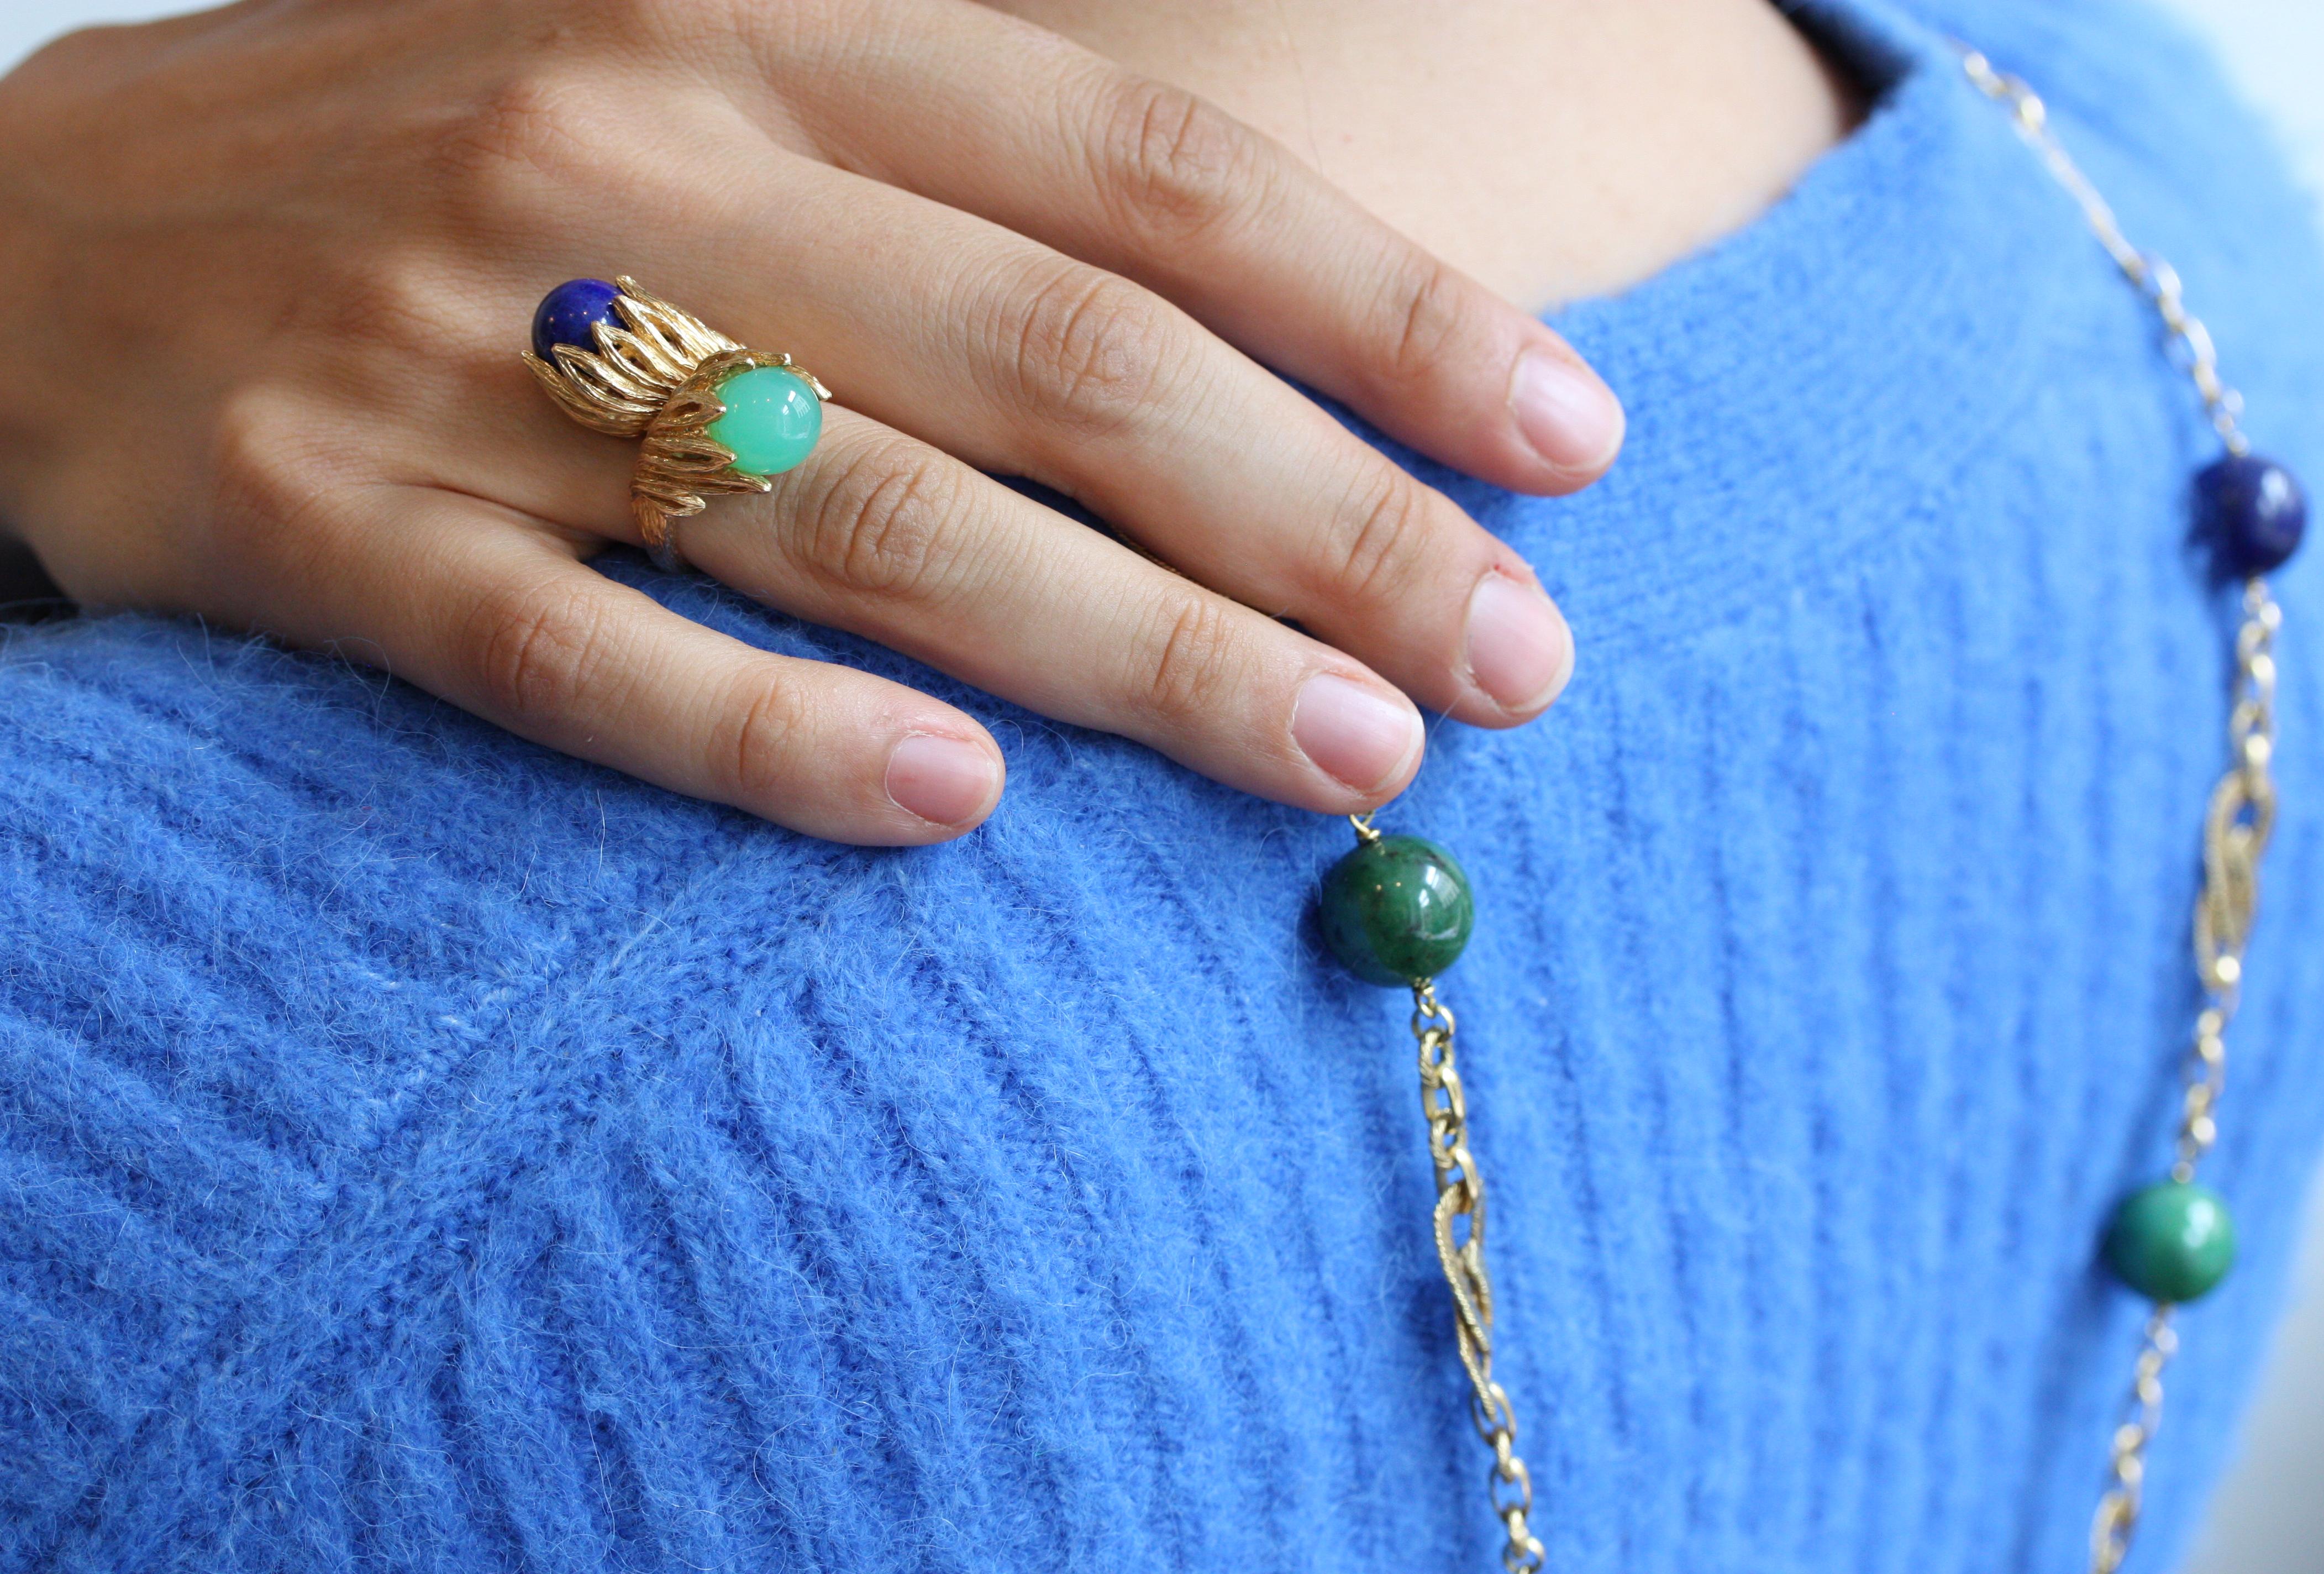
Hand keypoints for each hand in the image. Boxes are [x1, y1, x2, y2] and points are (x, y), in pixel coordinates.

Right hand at [0, 0, 1619, 843]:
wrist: (34, 228)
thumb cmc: (443, 168)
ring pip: (857, 518)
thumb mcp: (696, 65)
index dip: (1383, 305)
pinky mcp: (305, 528)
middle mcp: (630, 156)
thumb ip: (949, 165)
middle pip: (1053, 359)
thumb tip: (1246, 315)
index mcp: (760, 24)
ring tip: (1344, 758)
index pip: (1145, 171)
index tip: (1568, 440)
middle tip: (1514, 659)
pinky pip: (569, 657)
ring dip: (1128, 654)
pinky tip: (958, 816)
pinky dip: (769, 738)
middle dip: (1316, 518)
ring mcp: (454, 352)